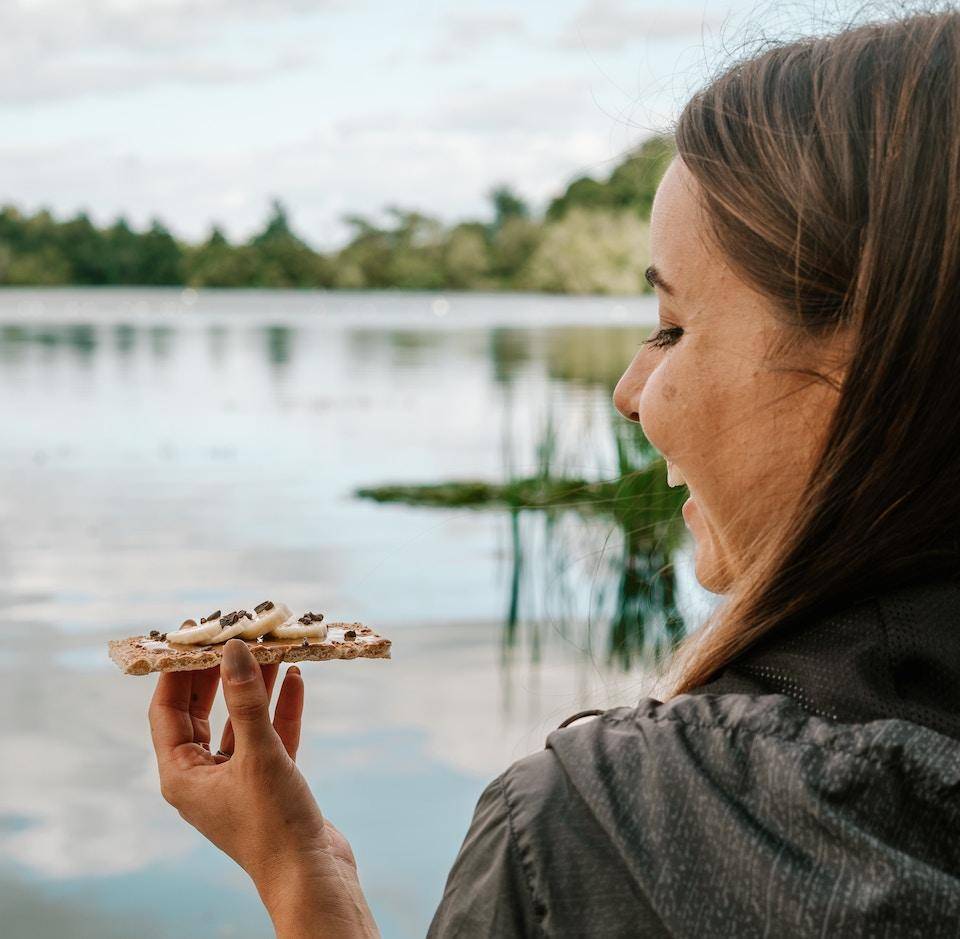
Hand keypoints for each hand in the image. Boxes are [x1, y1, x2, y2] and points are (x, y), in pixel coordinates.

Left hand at [148, 639, 378, 937]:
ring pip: (241, 719)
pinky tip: (295, 680)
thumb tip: (232, 648)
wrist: (313, 875)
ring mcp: (237, 778)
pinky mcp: (269, 782)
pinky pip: (270, 735)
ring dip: (256, 685)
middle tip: (231, 633)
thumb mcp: (258, 754)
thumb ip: (245, 699)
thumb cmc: (274, 823)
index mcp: (181, 775)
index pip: (167, 710)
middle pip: (203, 710)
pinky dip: (281, 708)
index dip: (177, 670)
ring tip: (270, 647)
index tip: (193, 633)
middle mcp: (203, 775)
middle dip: (220, 672)